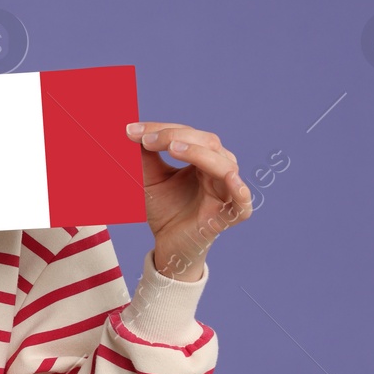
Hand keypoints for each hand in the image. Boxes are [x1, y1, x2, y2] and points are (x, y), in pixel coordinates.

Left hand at [125, 121, 251, 280]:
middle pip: (208, 143)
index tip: (131, 131)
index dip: (161, 129)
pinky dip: (240, 190)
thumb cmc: (164, 209)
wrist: (167, 245)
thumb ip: (146, 157)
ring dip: (198, 153)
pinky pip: (242, 204)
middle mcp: (218, 171)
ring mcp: (225, 193)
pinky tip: (229, 178)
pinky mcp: (226, 217)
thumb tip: (133, 131)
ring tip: (172, 148)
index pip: (187, 134)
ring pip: (224, 165)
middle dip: (176, 137)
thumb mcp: (151, 179)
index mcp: (203, 159)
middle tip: (147, 140)